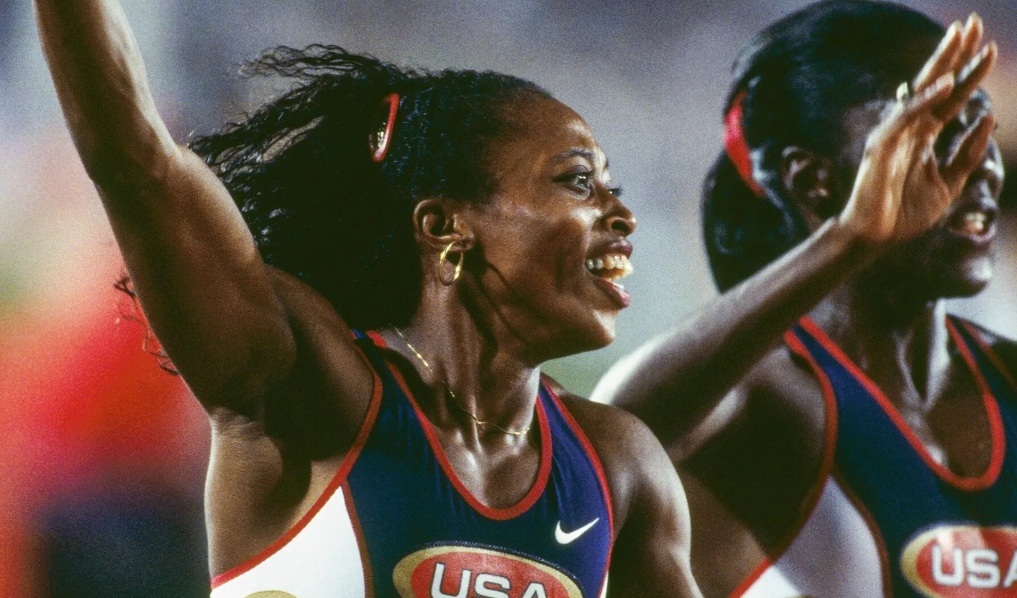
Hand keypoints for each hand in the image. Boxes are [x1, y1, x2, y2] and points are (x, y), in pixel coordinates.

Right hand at [838, 14, 995, 246]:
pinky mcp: (881, 145)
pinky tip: (946, 84)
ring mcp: (895, 133)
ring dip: (943, 63)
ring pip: (922, 91)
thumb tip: (987, 118)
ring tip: (961, 36)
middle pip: (937, 82)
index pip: (952, 96)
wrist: (875, 238)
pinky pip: (906, 117)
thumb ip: (966, 154)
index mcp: (926, 135)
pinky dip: (925, 99)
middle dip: (955, 51)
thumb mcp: (949, 183)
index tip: (989, 45)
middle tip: (972, 22)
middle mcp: (911, 128)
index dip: (970, 71)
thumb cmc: (904, 213)